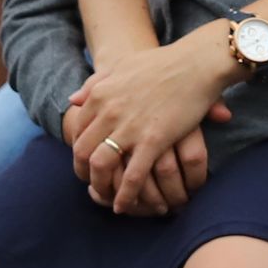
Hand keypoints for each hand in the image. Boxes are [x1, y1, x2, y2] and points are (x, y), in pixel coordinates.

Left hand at [64, 25, 237, 211]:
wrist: (195, 62)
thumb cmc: (162, 63)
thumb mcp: (120, 67)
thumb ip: (94, 84)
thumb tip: (73, 100)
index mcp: (100, 95)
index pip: (77, 131)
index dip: (78, 151)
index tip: (85, 162)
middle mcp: (108, 112)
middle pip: (82, 151)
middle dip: (83, 173)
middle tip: (92, 184)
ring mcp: (130, 127)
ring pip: (101, 167)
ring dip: (101, 187)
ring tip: (107, 197)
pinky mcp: (153, 140)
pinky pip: (132, 176)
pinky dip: (125, 195)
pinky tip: (125, 205)